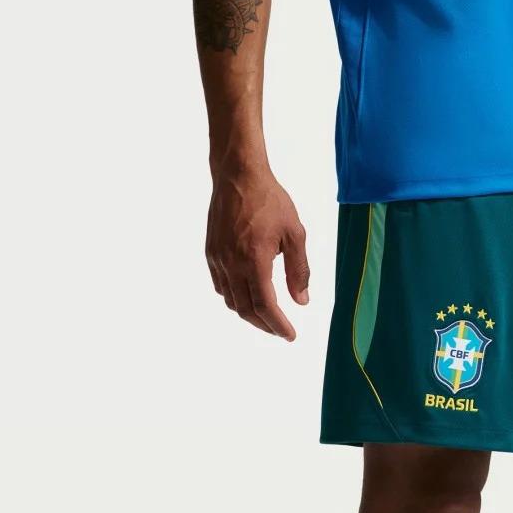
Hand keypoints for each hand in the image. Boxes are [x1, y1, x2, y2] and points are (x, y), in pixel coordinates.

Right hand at [205, 164, 310, 338]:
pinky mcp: (210, 252)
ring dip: (249, 313)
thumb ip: (299, 269)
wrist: (238, 176)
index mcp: (254, 261)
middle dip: (265, 325)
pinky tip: (248, 294)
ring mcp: (217, 260)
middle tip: (281, 330)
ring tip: (267, 315)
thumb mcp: (294, 232)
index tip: (290, 335)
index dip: (278, 325)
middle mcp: (231, 264)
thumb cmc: (270, 201)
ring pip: (230, 300)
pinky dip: (235, 297)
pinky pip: (221, 286)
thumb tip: (301, 300)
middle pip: (245, 310)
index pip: (265, 306)